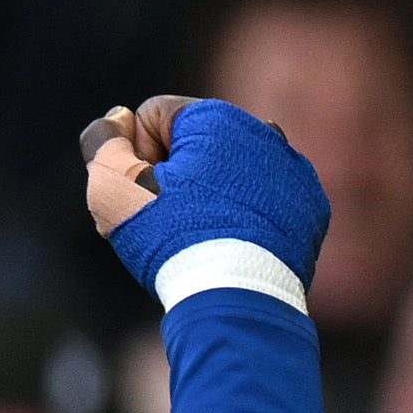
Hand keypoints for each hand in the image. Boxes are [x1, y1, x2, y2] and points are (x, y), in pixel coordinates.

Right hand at [84, 89, 332, 300]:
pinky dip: (244, 214)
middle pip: (194, 143)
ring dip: (208, 192)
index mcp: (215, 117)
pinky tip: (230, 242)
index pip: (152, 118)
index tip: (141, 194)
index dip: (133, 157)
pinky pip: (265, 197)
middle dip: (173, 174)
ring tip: (198, 234)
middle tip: (164, 219)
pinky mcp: (309, 206)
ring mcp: (293, 170)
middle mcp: (263, 131)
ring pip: (232, 169)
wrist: (236, 295)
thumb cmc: (169, 237)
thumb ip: (103, 141)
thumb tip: (119, 118)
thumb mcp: (112, 186)